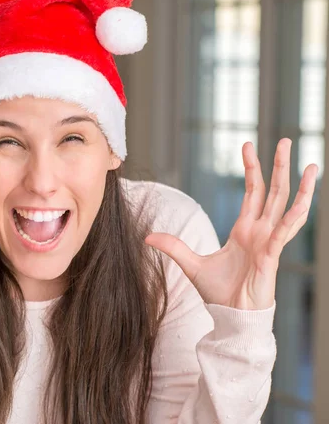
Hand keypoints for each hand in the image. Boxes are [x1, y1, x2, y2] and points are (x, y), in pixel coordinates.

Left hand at [145, 139, 317, 309]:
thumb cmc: (219, 292)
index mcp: (244, 229)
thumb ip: (174, 247)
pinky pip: (285, 233)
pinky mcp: (271, 257)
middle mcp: (260, 231)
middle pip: (273, 191)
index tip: (248, 146)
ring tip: (310, 165)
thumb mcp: (192, 264)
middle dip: (279, 166)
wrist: (230, 317)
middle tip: (287, 141)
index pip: (252, 192)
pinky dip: (294, 216)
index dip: (252, 169)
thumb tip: (148, 236)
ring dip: (299, 187)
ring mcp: (268, 242)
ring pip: (287, 208)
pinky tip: (303, 200)